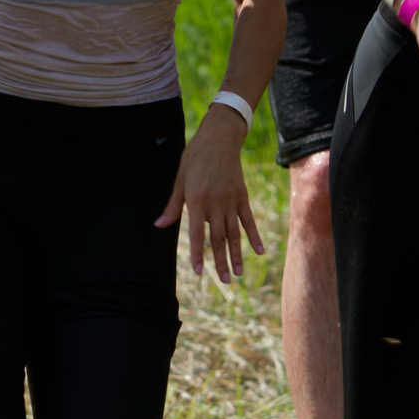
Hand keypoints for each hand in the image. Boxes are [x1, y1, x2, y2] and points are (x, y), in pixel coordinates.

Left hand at [156, 103, 263, 281]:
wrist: (220, 137)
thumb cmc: (195, 157)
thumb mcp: (180, 178)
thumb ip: (173, 205)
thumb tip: (159, 225)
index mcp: (197, 199)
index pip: (196, 234)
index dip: (198, 254)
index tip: (200, 272)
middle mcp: (216, 203)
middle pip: (218, 238)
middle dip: (221, 261)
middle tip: (225, 281)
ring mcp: (231, 200)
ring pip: (234, 233)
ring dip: (236, 254)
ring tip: (238, 274)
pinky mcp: (242, 196)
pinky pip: (248, 220)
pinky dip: (253, 236)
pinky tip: (258, 251)